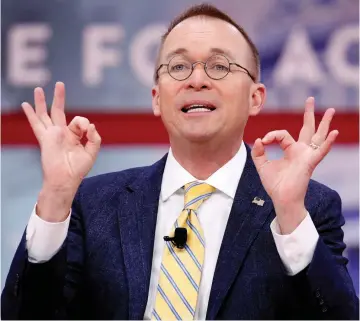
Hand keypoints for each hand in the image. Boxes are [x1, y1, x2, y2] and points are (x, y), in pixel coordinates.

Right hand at [22, 82, 100, 220]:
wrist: (65, 179)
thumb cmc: (78, 169)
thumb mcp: (92, 152)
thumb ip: (94, 138)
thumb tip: (91, 124)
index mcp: (74, 136)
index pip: (79, 121)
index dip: (84, 122)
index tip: (88, 130)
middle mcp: (62, 133)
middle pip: (58, 111)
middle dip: (59, 97)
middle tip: (60, 84)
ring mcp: (52, 135)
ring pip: (45, 114)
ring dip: (41, 101)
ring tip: (39, 89)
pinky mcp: (45, 138)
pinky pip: (36, 124)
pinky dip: (31, 114)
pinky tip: (26, 104)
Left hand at [251, 97, 337, 233]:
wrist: (281, 198)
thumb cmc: (274, 184)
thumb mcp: (262, 165)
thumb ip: (258, 152)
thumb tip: (258, 139)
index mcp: (290, 150)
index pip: (282, 134)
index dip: (272, 135)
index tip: (263, 141)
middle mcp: (300, 151)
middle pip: (307, 129)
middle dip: (309, 114)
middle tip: (310, 99)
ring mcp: (307, 156)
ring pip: (317, 136)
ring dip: (324, 123)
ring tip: (330, 110)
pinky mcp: (310, 163)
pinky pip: (321, 151)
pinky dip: (328, 143)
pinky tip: (334, 132)